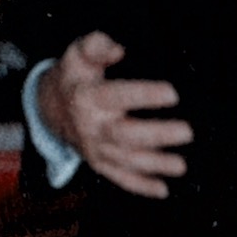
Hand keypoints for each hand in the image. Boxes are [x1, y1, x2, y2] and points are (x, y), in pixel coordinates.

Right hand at [39, 31, 192, 198]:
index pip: (117, 96)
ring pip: (126, 160)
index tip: (173, 93)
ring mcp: (96, 148)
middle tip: (187, 132)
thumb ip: (95, 46)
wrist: (49, 108)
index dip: (144, 95)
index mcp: (89, 97)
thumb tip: (117, 48)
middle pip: (125, 134)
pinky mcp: (100, 163)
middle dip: (157, 135)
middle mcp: (93, 126)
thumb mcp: (78, 54)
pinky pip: (119, 177)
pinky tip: (163, 190)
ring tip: (181, 166)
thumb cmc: (75, 76)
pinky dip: (140, 186)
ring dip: (155, 165)